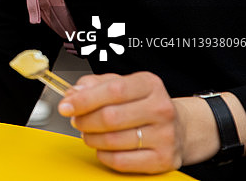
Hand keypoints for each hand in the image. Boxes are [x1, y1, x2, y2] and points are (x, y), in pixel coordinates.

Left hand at [58, 72, 183, 173]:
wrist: (179, 128)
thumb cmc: (143, 104)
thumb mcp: (121, 84)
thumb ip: (93, 84)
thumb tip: (72, 94)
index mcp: (149, 84)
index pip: (113, 90)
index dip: (84, 99)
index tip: (66, 106)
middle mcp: (161, 109)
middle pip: (110, 117)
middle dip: (85, 121)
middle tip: (77, 121)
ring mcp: (165, 135)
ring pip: (113, 140)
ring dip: (91, 138)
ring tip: (88, 133)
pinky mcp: (163, 159)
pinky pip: (121, 161)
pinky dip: (104, 155)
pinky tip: (102, 147)